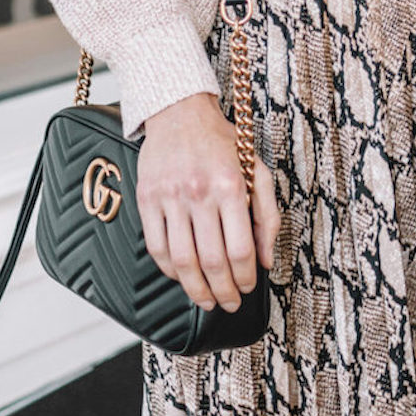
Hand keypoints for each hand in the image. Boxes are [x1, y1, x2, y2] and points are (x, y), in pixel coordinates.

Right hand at [137, 92, 279, 311]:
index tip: (249, 287)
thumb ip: (268, 215)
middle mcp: (200, 192)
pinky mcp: (147, 199)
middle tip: (229, 304)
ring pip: (183, 260)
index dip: (246, 278)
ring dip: (195, 289)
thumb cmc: (223, 141)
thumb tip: (267, 260)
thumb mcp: (258, 170)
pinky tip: (181, 277)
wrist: (181, 111)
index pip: (241, 249)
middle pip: (213, 261)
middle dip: (224, 291)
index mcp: (231, 186)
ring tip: (206, 301)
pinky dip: (169, 270)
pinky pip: (156, 246)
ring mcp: (171, 197)